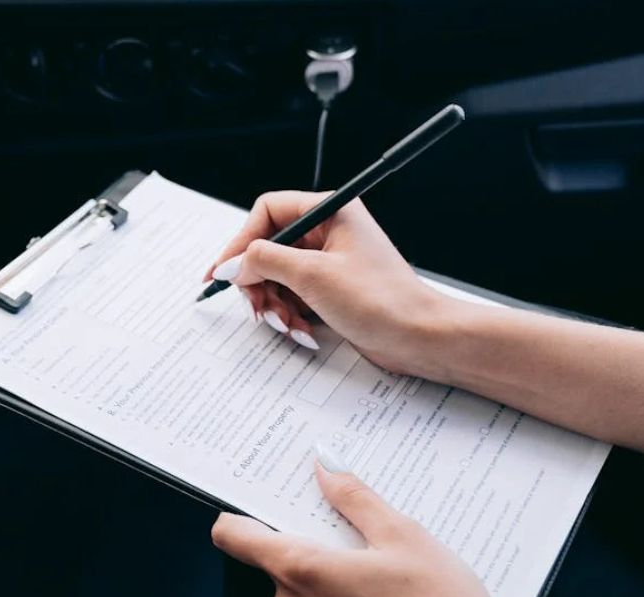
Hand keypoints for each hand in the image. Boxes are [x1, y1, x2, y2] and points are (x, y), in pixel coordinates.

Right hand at [205, 191, 456, 375]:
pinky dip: (290, 315)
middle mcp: (328, 232)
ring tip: (287, 324)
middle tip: (258, 307)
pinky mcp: (330, 289)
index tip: (225, 272)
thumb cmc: (381, 300)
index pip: (267, 212)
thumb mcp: (311, 276)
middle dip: (258, 283)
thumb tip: (230, 264)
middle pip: (267, 249)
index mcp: (329, 212)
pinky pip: (292, 297)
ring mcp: (328, 262)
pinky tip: (303, 331)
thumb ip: (263, 262)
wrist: (419, 337)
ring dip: (274, 305)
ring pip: (276, 277)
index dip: (241, 242)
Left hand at [211, 450, 519, 596]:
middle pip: (276, 557)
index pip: (232, 535)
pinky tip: (383, 596)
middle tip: (350, 524)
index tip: (259, 496)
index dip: (239, 511)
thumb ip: (354, 497)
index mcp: (299, 570)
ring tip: (379, 563)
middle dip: (307, 537)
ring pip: (300, 587)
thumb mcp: (402, 534)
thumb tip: (326, 467)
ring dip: (328, 570)